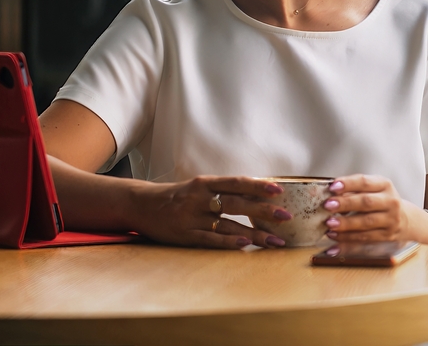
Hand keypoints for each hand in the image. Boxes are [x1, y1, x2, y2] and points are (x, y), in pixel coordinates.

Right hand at [130, 176, 292, 248]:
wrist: (141, 204)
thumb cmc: (178, 196)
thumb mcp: (198, 186)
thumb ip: (223, 190)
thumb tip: (257, 193)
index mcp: (205, 182)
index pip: (236, 182)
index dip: (258, 186)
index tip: (280, 191)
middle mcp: (199, 198)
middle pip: (236, 204)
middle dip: (263, 211)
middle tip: (286, 217)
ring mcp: (191, 217)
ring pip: (228, 225)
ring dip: (254, 234)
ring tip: (275, 241)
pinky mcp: (184, 235)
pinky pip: (210, 239)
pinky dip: (228, 242)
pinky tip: (244, 245)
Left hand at [322, 174, 410, 241]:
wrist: (405, 219)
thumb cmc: (381, 201)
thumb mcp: (373, 189)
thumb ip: (353, 190)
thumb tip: (330, 194)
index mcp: (384, 185)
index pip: (365, 182)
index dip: (348, 184)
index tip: (332, 187)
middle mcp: (390, 201)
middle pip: (366, 202)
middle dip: (345, 204)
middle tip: (328, 205)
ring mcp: (390, 220)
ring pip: (366, 222)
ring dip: (345, 224)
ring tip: (329, 223)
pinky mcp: (386, 235)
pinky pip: (365, 237)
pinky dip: (347, 238)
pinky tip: (334, 236)